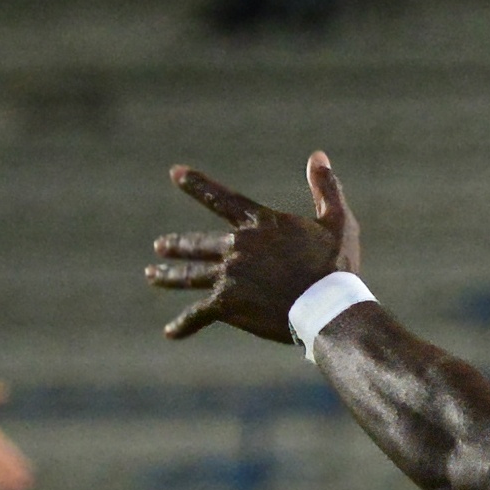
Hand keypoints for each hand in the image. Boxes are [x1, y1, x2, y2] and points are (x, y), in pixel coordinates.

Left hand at [148, 152, 357, 343]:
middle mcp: (237, 247)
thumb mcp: (338, 220)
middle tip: (160, 247)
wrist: (326, 306)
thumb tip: (318, 156)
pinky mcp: (227, 305)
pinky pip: (198, 315)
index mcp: (260, 225)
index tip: (175, 173)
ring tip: (152, 274)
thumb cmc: (336, 264)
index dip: (198, 185)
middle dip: (178, 245)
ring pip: (191, 276)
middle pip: (199, 244)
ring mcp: (228, 276)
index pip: (222, 199)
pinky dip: (184, 324)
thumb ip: (325, 188)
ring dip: (170, 275)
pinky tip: (170, 332)